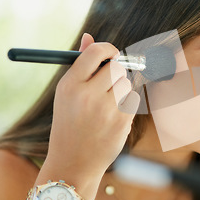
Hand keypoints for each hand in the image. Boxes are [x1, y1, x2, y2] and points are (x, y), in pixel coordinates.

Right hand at [45, 33, 139, 179]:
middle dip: (117, 70)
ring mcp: (105, 109)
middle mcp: (87, 95)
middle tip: (111, 80)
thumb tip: (90, 36)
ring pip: (127, 82)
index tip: (112, 54)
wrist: (73, 162)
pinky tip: (113, 117)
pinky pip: (133, 99)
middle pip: (117, 66)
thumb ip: (81, 64)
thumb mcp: (67, 94)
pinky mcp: (121, 121)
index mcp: (69, 85)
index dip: (109, 49)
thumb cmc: (70, 123)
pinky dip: (127, 104)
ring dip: (122, 88)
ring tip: (107, 104)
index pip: (96, 52)